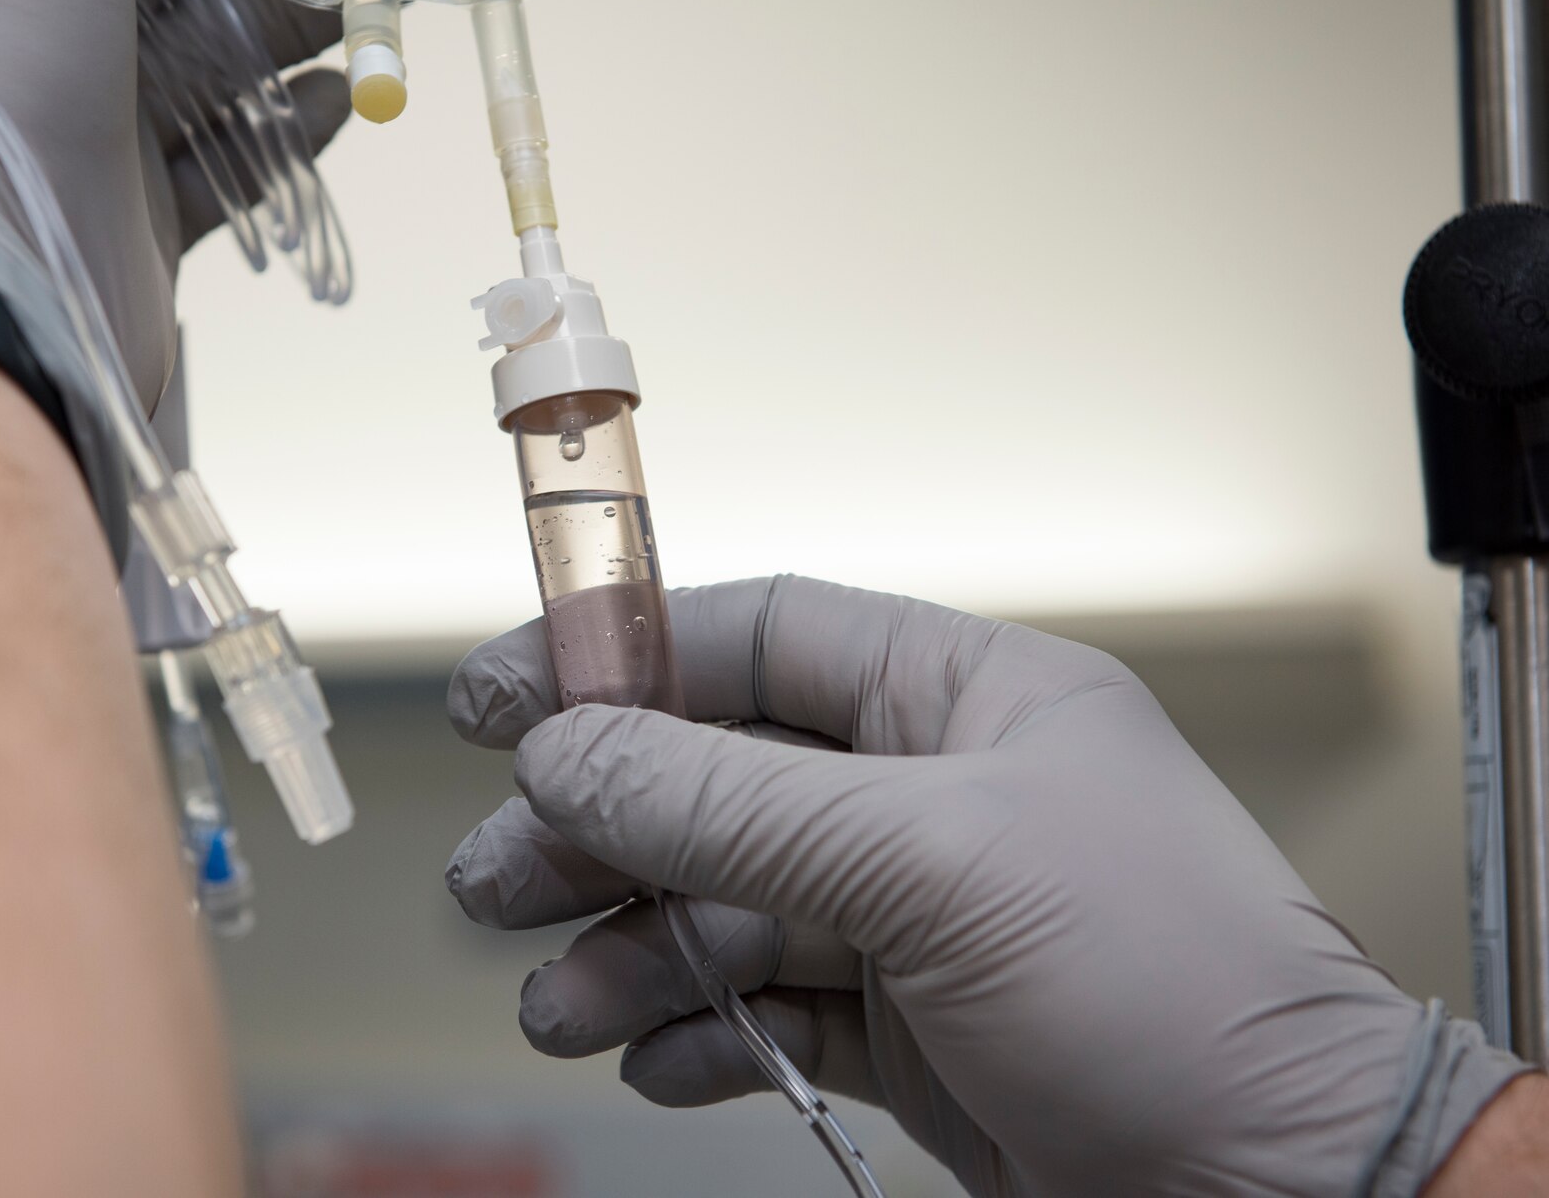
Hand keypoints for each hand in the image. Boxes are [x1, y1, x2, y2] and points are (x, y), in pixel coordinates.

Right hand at [447, 576, 1526, 1195]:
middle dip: (600, 829)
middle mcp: (934, 795)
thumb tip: (572, 750)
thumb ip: (734, 805)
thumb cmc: (1171, 989)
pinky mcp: (913, 1030)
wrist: (1281, 1192)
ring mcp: (919, 918)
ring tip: (560, 1004)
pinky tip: (657, 1056)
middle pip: (717, 780)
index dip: (625, 654)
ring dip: (630, 949)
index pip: (762, 635)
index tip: (507, 696)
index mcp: (966, 698)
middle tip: (495, 877)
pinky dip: (700, 1031)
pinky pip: (767, 1006)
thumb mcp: (931, 865)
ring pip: (725, 904)